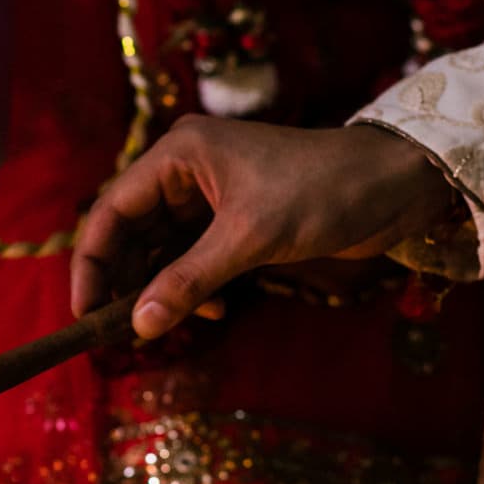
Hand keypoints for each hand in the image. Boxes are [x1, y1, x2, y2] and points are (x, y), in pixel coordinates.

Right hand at [71, 118, 460, 340]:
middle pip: (132, 231)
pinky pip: (196, 257)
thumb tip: (139, 327)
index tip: (84, 311)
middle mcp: (187, 170)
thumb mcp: (249, 238)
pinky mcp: (239, 220)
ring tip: (166, 322)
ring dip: (163, 288)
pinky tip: (215, 308)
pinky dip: (196, 286)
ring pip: (164, 248)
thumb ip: (189, 282)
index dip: (93, 262)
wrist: (398, 184)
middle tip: (120, 329)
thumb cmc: (322, 192)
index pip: (113, 210)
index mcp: (178, 154)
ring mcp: (213, 196)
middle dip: (127, 280)